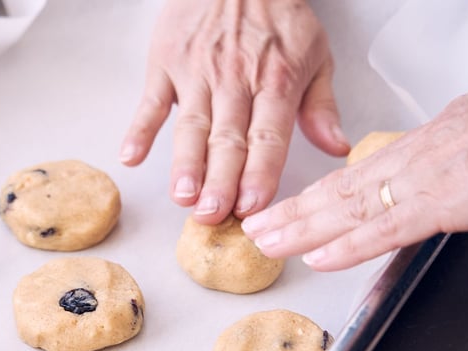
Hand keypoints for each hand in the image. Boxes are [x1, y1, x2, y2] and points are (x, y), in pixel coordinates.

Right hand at [119, 0, 349, 224]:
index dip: (260, 173)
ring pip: (191, 125)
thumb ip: (321, 105)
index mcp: (276, 81)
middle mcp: (235, 80)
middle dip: (220, 180)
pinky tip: (130, 156)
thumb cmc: (276, 13)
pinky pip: (151, 101)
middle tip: (212, 215)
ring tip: (183, 195)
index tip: (253, 206)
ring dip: (185, 162)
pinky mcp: (167, 63)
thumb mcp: (315, 52)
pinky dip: (139, 128)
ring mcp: (198, 72)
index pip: (268, 136)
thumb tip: (337, 148)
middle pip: (227, 139)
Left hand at [242, 89, 467, 270]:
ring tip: (266, 241)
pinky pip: (388, 227)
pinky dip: (349, 245)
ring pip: (349, 207)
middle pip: (338, 190)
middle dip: (292, 212)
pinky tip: (316, 257)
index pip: (351, 175)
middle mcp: (412, 159)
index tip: (281, 209)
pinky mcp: (446, 200)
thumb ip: (437, 152)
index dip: (312, 195)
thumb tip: (421, 163)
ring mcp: (426, 179)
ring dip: (303, 228)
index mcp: (418, 146)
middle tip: (254, 228)